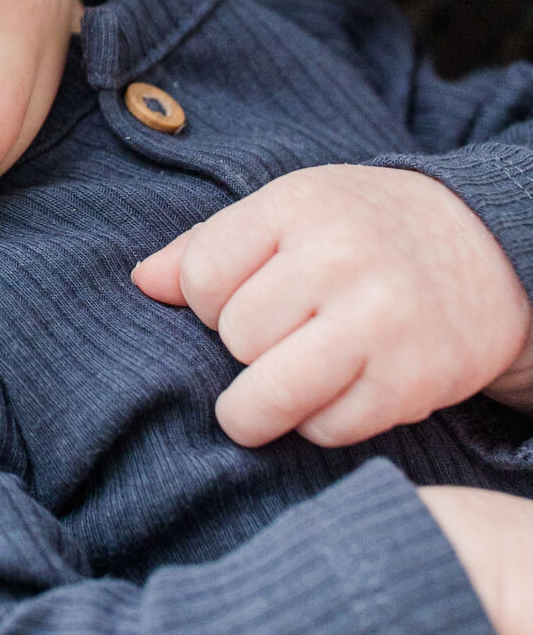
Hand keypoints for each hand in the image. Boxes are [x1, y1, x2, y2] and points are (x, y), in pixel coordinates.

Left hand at [132, 166, 532, 448]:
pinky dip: (318, 424)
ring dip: (256, 408)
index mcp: (300, 206)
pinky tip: (335, 395)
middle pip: (235, 337)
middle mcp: (340, 259)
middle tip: (274, 340)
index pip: (202, 276)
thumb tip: (144, 282)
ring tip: (264, 399)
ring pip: (269, 393)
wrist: (490, 253)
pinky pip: (326, 428)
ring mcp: (378, 323)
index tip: (234, 303)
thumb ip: (211, 244)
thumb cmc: (366, 232)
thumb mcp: (291, 211)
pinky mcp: (411, 382)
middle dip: (242, 348)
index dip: (206, 301)